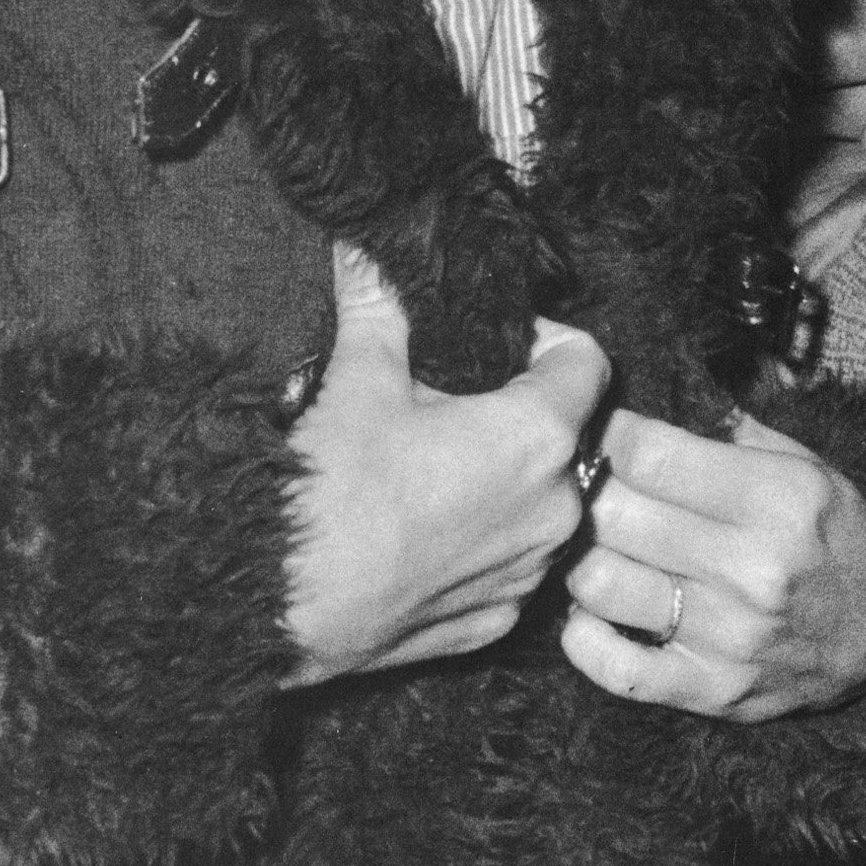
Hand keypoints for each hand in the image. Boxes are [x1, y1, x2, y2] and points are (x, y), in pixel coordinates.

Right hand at [283, 246, 610, 681]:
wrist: (279, 601)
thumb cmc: (328, 487)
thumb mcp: (356, 377)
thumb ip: (377, 304)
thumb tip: (363, 246)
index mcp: (537, 437)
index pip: (587, 363)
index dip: (545, 340)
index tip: (497, 342)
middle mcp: (557, 509)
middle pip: (560, 436)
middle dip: (513, 412)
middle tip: (445, 404)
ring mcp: (530, 573)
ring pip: (537, 503)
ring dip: (501, 480)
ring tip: (428, 469)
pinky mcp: (498, 619)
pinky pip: (506, 562)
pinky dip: (479, 542)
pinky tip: (421, 531)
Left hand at [560, 408, 865, 721]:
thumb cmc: (836, 537)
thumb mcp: (808, 467)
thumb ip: (732, 430)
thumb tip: (651, 395)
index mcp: (776, 499)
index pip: (649, 454)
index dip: (611, 436)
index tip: (604, 433)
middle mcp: (750, 567)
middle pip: (615, 513)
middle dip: (590, 490)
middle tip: (589, 486)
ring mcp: (727, 635)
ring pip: (599, 584)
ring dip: (583, 558)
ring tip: (597, 545)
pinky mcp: (710, 689)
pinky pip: (612, 667)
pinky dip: (584, 638)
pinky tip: (593, 612)